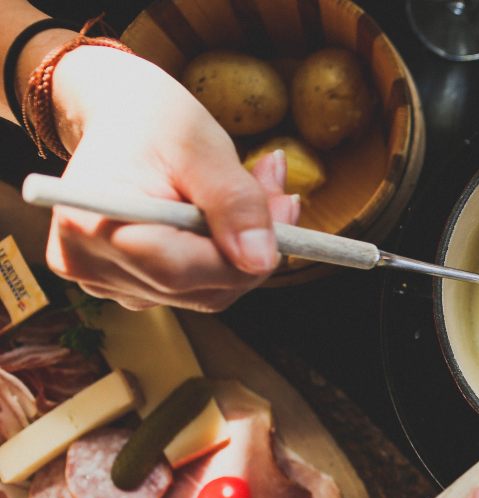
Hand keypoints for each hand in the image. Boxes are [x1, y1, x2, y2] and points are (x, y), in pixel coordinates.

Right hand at [43, 46, 297, 310]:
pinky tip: (229, 217)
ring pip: (206, 293)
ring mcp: (105, 282)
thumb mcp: (201, 147)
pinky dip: (224, 257)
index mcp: (89, 225)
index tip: (285, 208)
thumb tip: (261, 261)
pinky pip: (196, 288)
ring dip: (244, 251)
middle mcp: (88, 265)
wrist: (120, 118)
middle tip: (281, 195)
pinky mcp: (128, 286)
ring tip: (258, 192)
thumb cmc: (152, 121)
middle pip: (200, 288)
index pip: (180, 271)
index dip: (243, 253)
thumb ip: (235, 203)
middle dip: (252, 248)